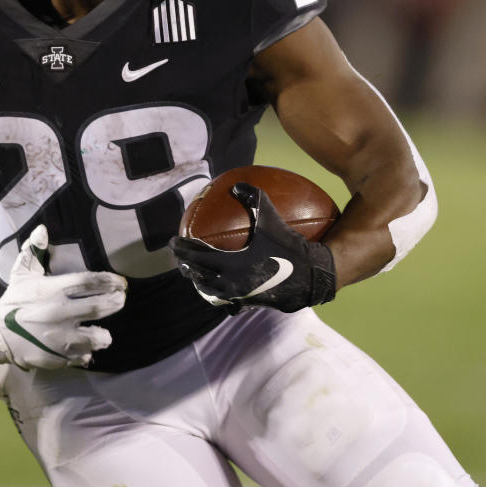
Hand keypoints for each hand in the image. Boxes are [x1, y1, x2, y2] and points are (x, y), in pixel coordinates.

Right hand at [0, 226, 125, 370]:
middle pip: (99, 307)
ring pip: (96, 337)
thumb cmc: (13, 301)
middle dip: (115, 303)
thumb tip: (42, 229)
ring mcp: (60, 337)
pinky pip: (81, 356)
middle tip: (120, 300)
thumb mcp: (22, 274)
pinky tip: (85, 349)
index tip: (120, 283)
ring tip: (104, 333)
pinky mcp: (57, 356)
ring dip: (103, 335)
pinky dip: (85, 353)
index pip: (90, 282)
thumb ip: (33, 251)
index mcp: (54, 290)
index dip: (109, 281)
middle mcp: (60, 312)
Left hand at [170, 182, 336, 312]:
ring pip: (209, 290)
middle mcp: (231, 283)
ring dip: (198, 279)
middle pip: (198, 275)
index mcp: (231, 263)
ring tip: (193, 270)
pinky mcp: (249, 302)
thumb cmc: (290, 246)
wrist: (312, 276)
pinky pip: (225, 298)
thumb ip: (254, 198)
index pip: (197, 256)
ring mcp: (239, 296)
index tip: (173, 241)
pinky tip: (218, 284)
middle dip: (185, 265)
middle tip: (179, 255)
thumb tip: (236, 184)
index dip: (182, 248)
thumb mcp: (272, 219)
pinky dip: (216, 290)